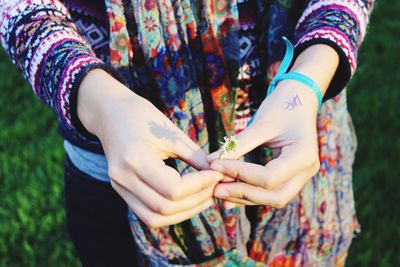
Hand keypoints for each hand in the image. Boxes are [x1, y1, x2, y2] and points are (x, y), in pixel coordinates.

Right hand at [78, 69, 222, 227]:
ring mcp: (119, 186)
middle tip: (214, 186)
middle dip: (196, 200)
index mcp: (134, 159)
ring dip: (184, 212)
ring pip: (155, 218)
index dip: (200, 185)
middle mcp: (123, 178)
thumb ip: (194, 155)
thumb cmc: (140, 115)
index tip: (217, 174)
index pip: (173, 189)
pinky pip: (147, 214)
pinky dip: (170, 213)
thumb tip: (217, 172)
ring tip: (205, 197)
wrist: (109, 112)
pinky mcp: (122, 190)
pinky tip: (188, 201)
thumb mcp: (169, 131)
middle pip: (165, 207)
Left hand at [208, 81, 320, 208]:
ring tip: (219, 191)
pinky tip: (229, 191)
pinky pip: (271, 191)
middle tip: (216, 189)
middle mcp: (307, 171)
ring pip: (273, 198)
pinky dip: (251, 192)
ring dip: (245, 197)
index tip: (215, 165)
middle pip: (275, 196)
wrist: (299, 99)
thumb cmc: (281, 106)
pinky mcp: (292, 177)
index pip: (268, 177)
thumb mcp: (260, 124)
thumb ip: (238, 145)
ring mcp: (302, 176)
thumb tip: (211, 161)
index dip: (239, 174)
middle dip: (244, 194)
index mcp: (303, 155)